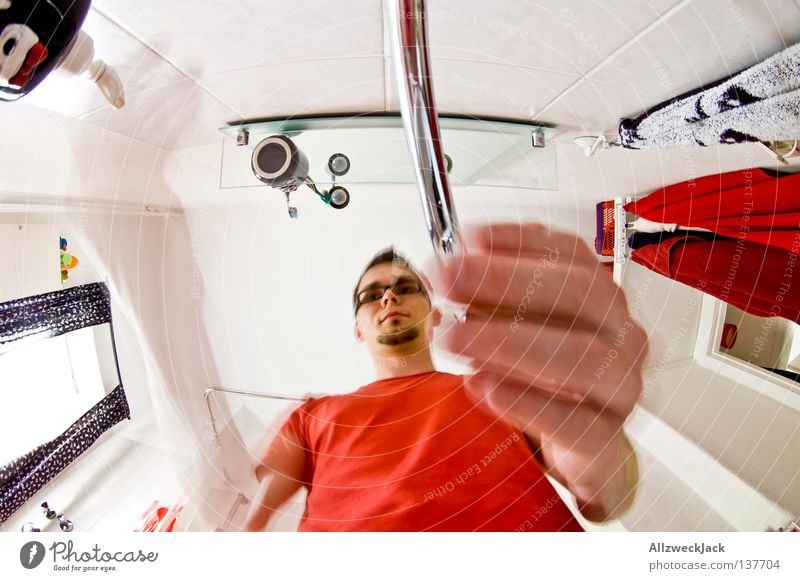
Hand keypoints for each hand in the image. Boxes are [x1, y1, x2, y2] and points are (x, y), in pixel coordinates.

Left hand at [425, 222, 647, 519]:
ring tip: (453, 338)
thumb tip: (450, 266)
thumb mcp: (510, 330)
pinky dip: (526, 402)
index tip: (467, 238)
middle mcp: (618, 335)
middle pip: (578, 293)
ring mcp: (619, 388)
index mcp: (598, 299)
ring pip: (581, 356)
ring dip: (507, 341)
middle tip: (445, 278)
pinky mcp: (605, 443)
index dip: (518, 241)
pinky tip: (484, 387)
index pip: (569, 254)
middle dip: (504, 280)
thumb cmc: (540, 381)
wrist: (574, 454)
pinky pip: (576, 423)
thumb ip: (487, 300)